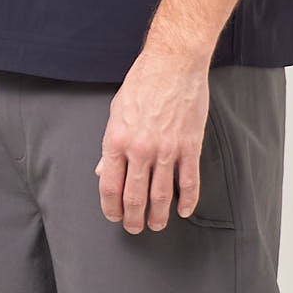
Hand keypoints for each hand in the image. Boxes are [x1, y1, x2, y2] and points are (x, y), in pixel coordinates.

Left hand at [94, 50, 210, 232]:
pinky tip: (184, 210)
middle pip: (134, 197)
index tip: (114, 216)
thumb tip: (103, 171)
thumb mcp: (116, 112)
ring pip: (161, 196)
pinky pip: (188, 181)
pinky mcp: (189, 146)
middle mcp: (140, 149)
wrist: (174, 64)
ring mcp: (166, 150)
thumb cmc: (143, 82)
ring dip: (158, 216)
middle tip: (135, 228)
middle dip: (133, 219)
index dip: (111, 207)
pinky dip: (187, 200)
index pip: (110, 186)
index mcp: (117, 141)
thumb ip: (110, 146)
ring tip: (157, 225)